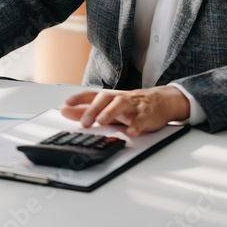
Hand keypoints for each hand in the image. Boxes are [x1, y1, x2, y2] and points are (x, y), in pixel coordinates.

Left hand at [60, 86, 189, 136]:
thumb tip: (65, 111)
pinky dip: (136, 125)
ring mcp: (133, 106)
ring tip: (102, 121)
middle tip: (84, 122)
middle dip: (93, 109)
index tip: (66, 104)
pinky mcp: (147, 116)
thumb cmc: (132, 105)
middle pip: (105, 99)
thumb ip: (87, 110)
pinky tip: (131, 131)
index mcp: (110, 97)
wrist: (161, 101)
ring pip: (121, 105)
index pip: (92, 94)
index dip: (79, 99)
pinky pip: (141, 120)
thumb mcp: (109, 107)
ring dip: (110, 112)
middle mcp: (120, 99)